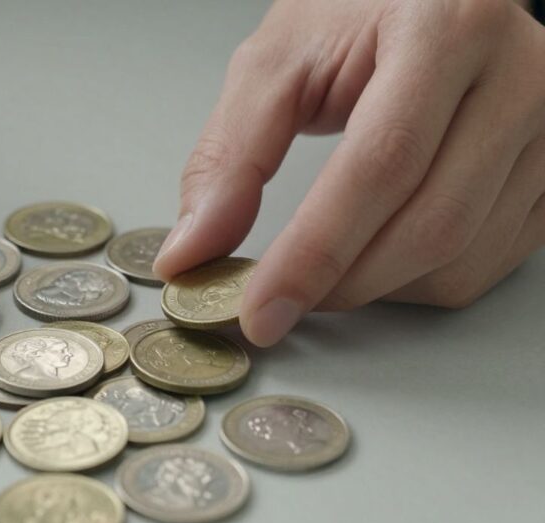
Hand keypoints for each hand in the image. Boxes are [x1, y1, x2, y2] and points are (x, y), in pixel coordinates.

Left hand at [153, 0, 544, 346]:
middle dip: (342, 284)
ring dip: (377, 288)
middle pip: (433, 222)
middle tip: (276, 302)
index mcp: (446, 30)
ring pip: (463, 256)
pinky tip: (375, 255)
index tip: (261, 309)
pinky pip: (490, 262)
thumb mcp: (277, 63)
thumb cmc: (354, 17)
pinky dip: (418, 282)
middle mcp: (518, 75)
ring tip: (323, 267)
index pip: (382, 164)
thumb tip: (193, 250)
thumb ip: (231, 156)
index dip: (316, 252)